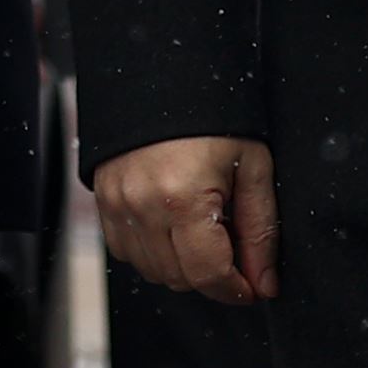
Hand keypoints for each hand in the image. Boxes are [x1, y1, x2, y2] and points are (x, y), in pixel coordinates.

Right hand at [95, 135, 278, 304]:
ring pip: (151, 270)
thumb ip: (260, 231)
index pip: (208, 274)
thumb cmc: (214, 117)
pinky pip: (125, 251)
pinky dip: (152, 251)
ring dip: (181, 266)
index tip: (252, 287)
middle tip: (231, 247)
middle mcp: (142, 205)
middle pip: (179, 279)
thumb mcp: (252, 167)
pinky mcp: (102, 199)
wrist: (164, 76)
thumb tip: (265, 284)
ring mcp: (116, 203)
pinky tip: (173, 226)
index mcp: (182, 198)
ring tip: (202, 231)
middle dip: (211, 275)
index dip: (236, 290)